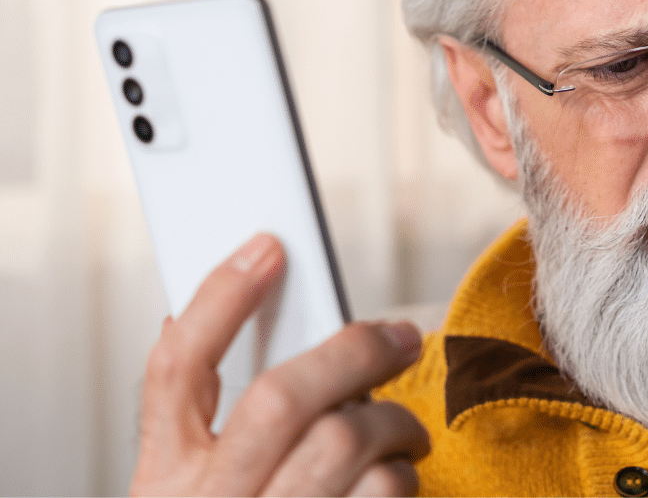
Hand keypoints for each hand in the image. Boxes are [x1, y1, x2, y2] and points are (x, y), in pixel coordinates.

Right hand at [130, 233, 429, 495]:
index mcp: (168, 481)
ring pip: (347, 442)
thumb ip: (214, 429)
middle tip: (398, 339)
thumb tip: (246, 330)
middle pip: (283, 395)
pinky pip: (383, 496)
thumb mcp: (198, 494)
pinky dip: (403, 482)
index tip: (269, 249)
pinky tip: (398, 485)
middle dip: (355, 351)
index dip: (220, 299)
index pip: (177, 369)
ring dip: (395, 426)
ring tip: (405, 435)